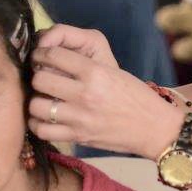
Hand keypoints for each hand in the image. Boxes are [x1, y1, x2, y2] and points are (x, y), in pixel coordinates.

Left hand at [28, 30, 183, 156]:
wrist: (155, 127)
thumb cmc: (136, 97)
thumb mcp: (114, 72)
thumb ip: (84, 65)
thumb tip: (50, 59)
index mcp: (96, 73)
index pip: (53, 55)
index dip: (42, 53)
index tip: (41, 56)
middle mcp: (86, 94)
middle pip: (40, 79)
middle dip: (38, 76)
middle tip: (43, 78)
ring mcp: (80, 118)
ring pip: (36, 105)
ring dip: (37, 101)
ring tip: (45, 99)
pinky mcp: (78, 137)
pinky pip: (42, 130)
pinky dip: (39, 124)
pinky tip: (46, 118)